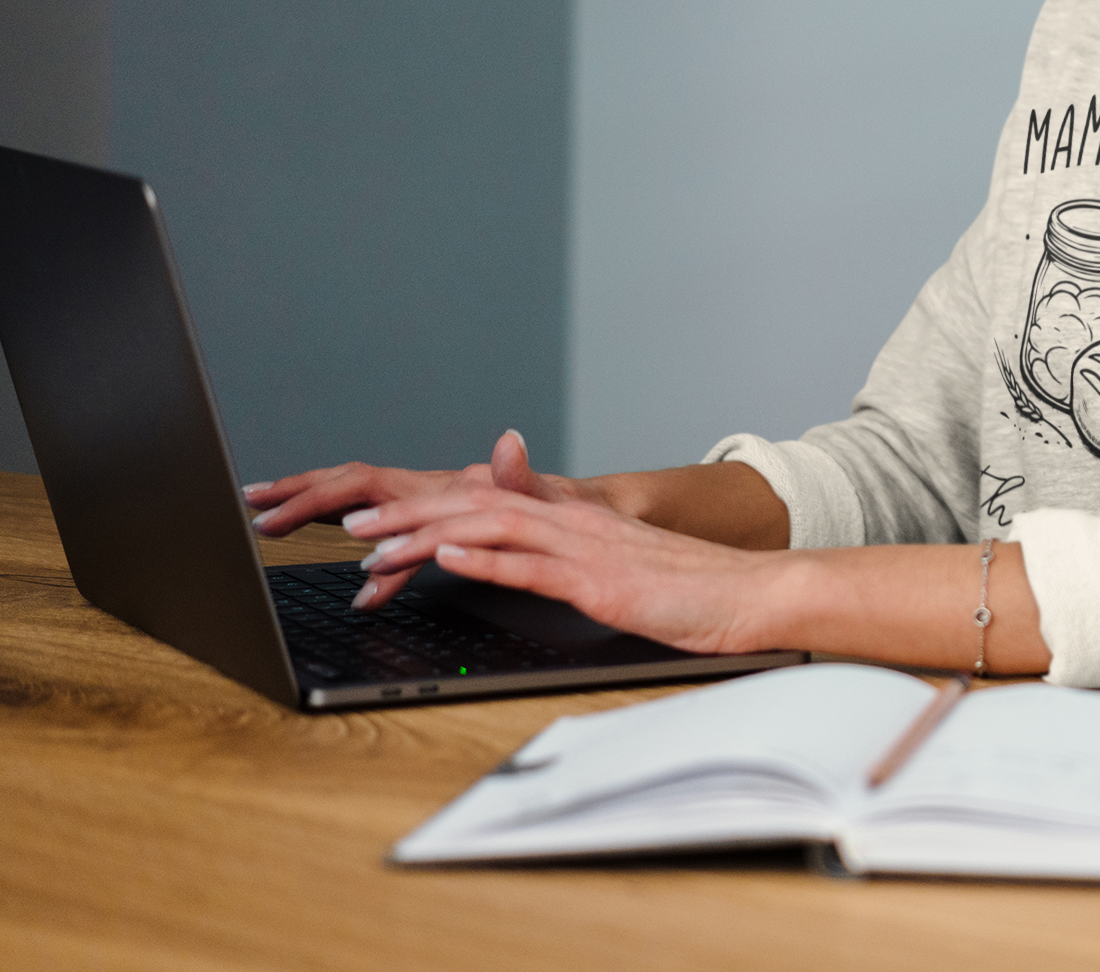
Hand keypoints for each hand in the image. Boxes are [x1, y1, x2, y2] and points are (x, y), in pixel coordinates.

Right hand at [245, 430, 601, 607]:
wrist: (604, 523)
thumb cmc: (578, 512)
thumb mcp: (553, 500)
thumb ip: (523, 479)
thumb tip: (508, 442)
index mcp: (450, 488)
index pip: (371, 483)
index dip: (321, 494)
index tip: (276, 504)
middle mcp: (440, 493)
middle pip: (357, 487)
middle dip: (302, 495)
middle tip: (254, 507)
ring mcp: (444, 511)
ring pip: (372, 509)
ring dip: (323, 515)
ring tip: (273, 525)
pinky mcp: (455, 533)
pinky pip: (402, 545)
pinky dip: (377, 566)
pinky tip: (363, 589)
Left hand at [342, 481, 784, 651]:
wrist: (749, 595)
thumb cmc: (689, 593)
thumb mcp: (616, 570)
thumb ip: (566, 560)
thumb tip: (519, 562)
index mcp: (575, 521)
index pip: (486, 504)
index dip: (426, 509)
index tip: (377, 521)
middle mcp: (574, 523)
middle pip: (475, 506)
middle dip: (407, 515)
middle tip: (350, 524)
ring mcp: (586, 549)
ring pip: (491, 528)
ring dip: (426, 533)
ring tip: (374, 542)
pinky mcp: (600, 582)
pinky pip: (534, 565)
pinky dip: (486, 557)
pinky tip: (448, 557)